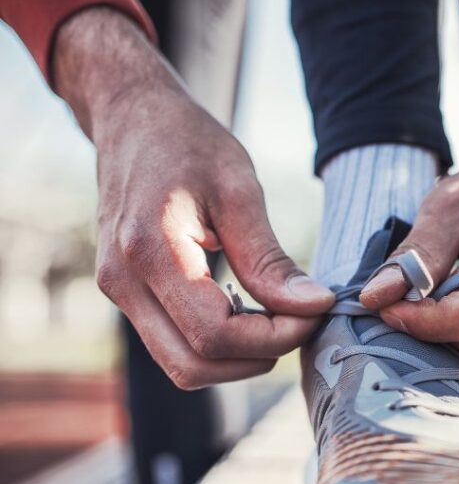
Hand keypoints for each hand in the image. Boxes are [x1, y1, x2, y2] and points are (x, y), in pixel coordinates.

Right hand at [55, 8, 334, 388]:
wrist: (132, 117)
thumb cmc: (188, 143)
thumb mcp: (239, 189)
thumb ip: (270, 258)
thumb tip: (314, 306)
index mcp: (150, 250)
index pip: (215, 334)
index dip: (274, 338)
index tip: (315, 313)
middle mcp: (123, 280)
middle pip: (194, 365)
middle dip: (257, 356)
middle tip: (301, 322)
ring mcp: (118, 291)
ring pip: (181, 366)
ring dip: (237, 359)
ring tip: (279, 320)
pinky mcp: (125, 293)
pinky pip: (172, 345)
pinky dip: (217, 346)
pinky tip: (251, 314)